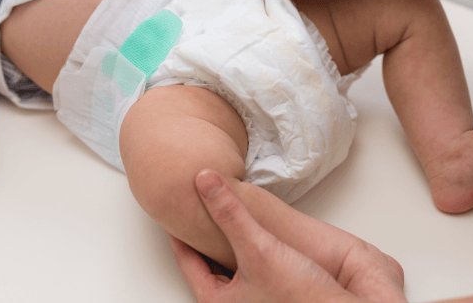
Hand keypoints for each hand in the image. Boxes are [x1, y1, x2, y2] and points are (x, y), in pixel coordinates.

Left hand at [170, 170, 371, 302]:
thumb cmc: (302, 298)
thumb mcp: (257, 249)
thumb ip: (230, 214)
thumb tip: (204, 181)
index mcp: (219, 301)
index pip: (187, 261)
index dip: (177, 233)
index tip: (170, 212)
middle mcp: (236, 300)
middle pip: (208, 261)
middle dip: (203, 233)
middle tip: (192, 205)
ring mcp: (258, 292)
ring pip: (233, 258)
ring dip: (229, 234)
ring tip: (220, 210)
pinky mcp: (279, 281)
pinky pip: (255, 255)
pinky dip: (251, 237)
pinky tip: (255, 223)